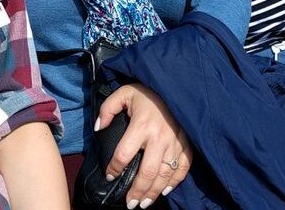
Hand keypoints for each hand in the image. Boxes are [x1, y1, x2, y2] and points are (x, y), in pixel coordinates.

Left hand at [96, 83, 191, 207]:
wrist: (174, 86)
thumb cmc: (146, 93)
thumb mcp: (122, 93)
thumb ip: (107, 110)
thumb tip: (98, 129)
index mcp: (142, 125)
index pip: (124, 154)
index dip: (114, 168)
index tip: (109, 176)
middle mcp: (159, 137)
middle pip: (147, 172)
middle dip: (136, 191)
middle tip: (130, 204)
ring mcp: (175, 142)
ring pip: (165, 175)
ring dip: (154, 192)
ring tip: (143, 203)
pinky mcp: (187, 144)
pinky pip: (183, 168)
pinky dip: (174, 182)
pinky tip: (165, 191)